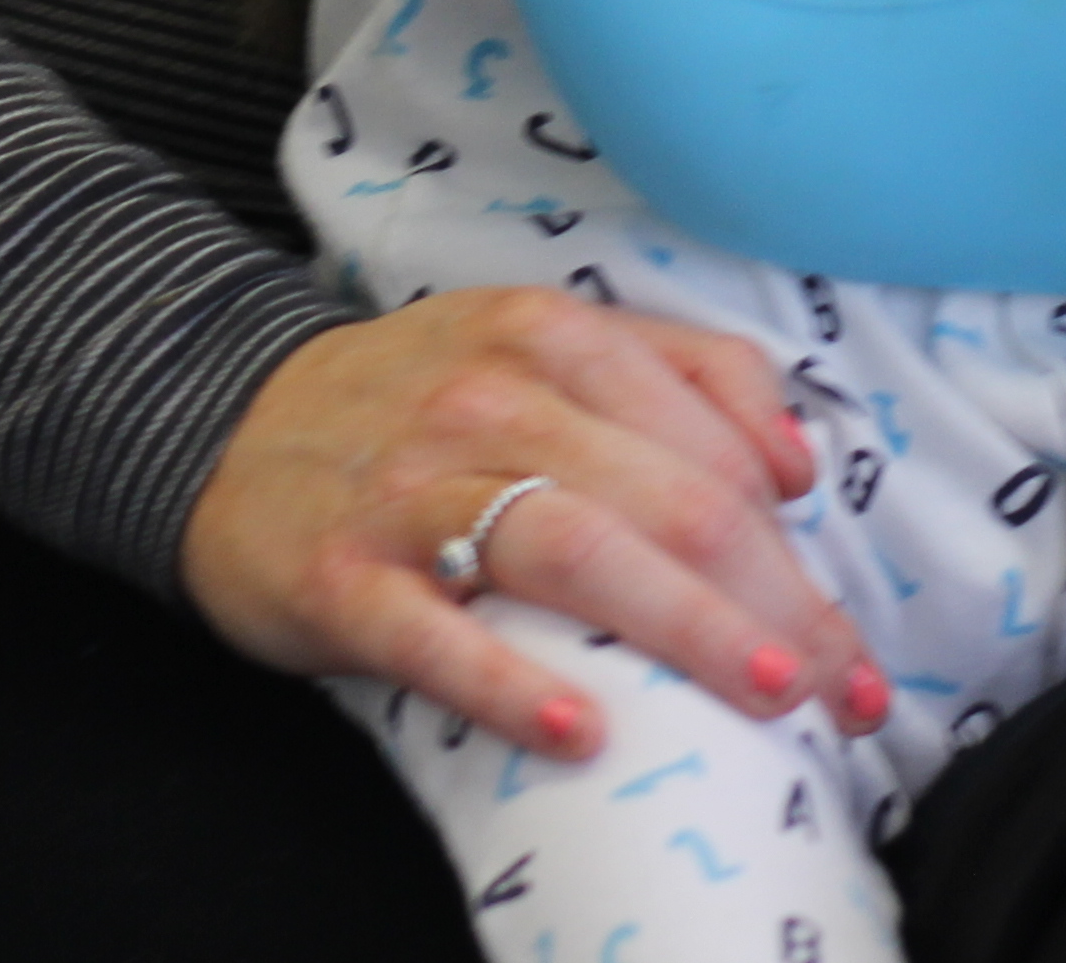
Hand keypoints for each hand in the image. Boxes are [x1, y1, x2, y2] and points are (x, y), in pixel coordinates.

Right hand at [183, 291, 886, 762]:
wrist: (218, 427)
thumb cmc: (414, 404)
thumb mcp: (538, 345)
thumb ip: (675, 376)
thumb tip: (795, 468)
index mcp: (552, 337)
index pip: (710, 440)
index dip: (797, 546)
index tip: (848, 640)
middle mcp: (491, 400)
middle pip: (668, 498)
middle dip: (775, 603)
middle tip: (839, 692)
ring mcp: (414, 490)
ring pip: (575, 546)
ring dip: (686, 624)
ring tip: (764, 690)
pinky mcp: (343, 578)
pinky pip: (438, 636)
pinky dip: (516, 682)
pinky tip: (587, 728)